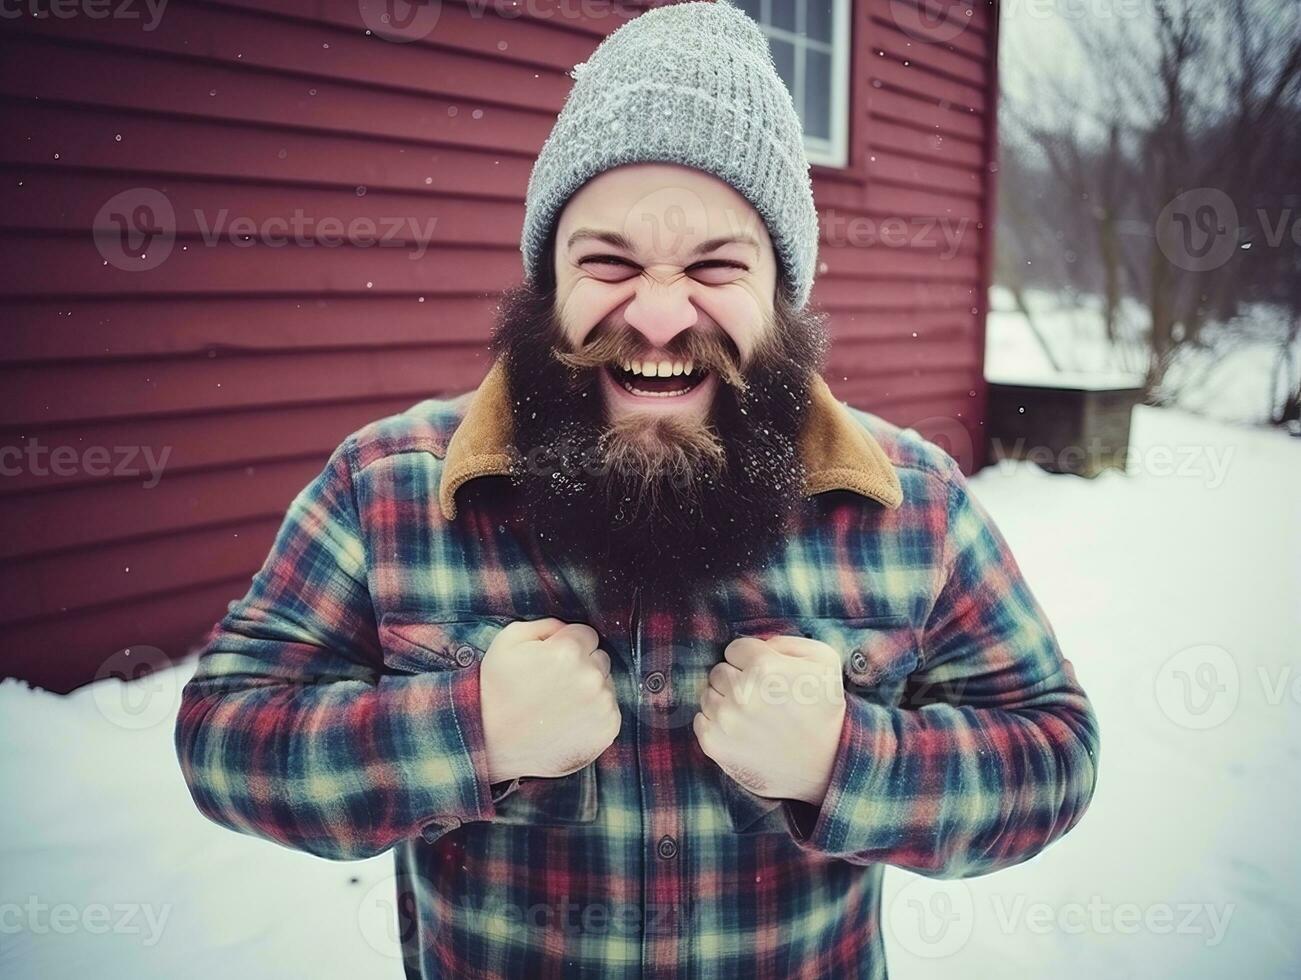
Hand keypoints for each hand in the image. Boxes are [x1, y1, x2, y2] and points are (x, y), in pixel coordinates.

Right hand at [479, 618, 620, 781]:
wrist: (495, 747)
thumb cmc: (498, 691)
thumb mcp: (507, 642)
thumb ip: (544, 624)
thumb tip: (567, 627)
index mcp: (568, 650)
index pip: (587, 634)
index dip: (569, 645)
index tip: (552, 661)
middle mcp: (591, 676)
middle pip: (600, 658)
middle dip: (582, 665)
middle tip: (554, 684)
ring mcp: (602, 704)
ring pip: (606, 684)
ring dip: (589, 690)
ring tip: (559, 705)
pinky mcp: (609, 728)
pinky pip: (610, 709)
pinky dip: (594, 714)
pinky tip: (569, 721)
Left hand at [693, 634, 845, 805]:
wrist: (826, 765)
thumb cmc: (824, 709)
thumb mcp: (823, 660)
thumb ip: (786, 641)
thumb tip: (758, 644)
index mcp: (764, 667)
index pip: (735, 649)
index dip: (752, 661)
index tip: (767, 677)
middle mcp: (740, 692)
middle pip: (719, 671)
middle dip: (737, 680)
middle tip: (762, 699)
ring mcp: (724, 720)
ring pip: (708, 694)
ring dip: (725, 701)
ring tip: (753, 716)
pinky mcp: (713, 744)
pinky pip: (700, 720)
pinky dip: (715, 723)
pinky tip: (741, 731)